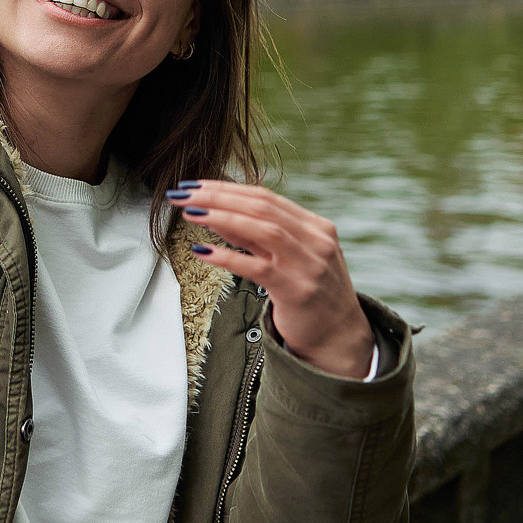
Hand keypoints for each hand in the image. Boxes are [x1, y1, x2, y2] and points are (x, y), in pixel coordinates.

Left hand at [169, 180, 374, 377]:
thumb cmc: (309, 294)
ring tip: (190, 213)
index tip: (195, 185)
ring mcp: (309, 265)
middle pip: (262, 207)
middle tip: (184, 193)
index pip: (266, 197)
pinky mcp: (298, 290)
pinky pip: (258, 268)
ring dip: (222, 218)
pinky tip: (203, 252)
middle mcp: (316, 241)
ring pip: (263, 230)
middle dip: (218, 197)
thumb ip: (257, 237)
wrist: (339, 337)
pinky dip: (228, 257)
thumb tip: (215, 212)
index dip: (227, 188)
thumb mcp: (289, 257)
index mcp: (316, 226)